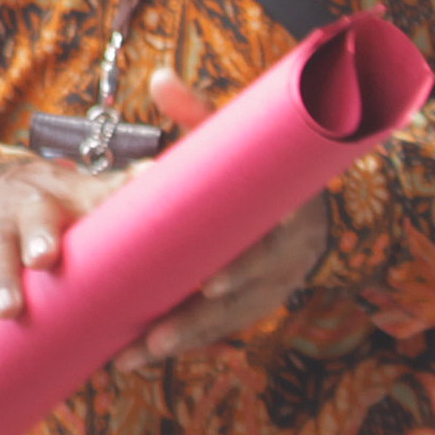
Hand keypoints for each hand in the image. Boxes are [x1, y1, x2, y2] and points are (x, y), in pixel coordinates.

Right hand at [0, 155, 126, 325]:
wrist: (3, 190)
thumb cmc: (59, 204)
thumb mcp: (85, 193)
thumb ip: (118, 192)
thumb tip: (153, 174)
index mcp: (62, 194)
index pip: (78, 196)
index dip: (81, 208)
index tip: (68, 239)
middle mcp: (25, 208)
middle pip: (29, 218)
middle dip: (35, 236)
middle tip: (42, 259)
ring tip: (7, 310)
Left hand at [113, 67, 329, 367]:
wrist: (302, 198)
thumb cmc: (256, 167)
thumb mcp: (236, 140)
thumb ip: (199, 114)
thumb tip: (159, 78)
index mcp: (288, 217)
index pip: (271, 250)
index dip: (245, 271)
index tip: (211, 285)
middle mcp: (285, 260)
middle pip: (242, 299)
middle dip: (198, 321)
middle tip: (153, 336)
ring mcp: (270, 288)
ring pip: (224, 323)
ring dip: (178, 342)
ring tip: (132, 355)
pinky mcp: (251, 305)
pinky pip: (216, 330)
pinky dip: (179, 343)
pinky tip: (138, 356)